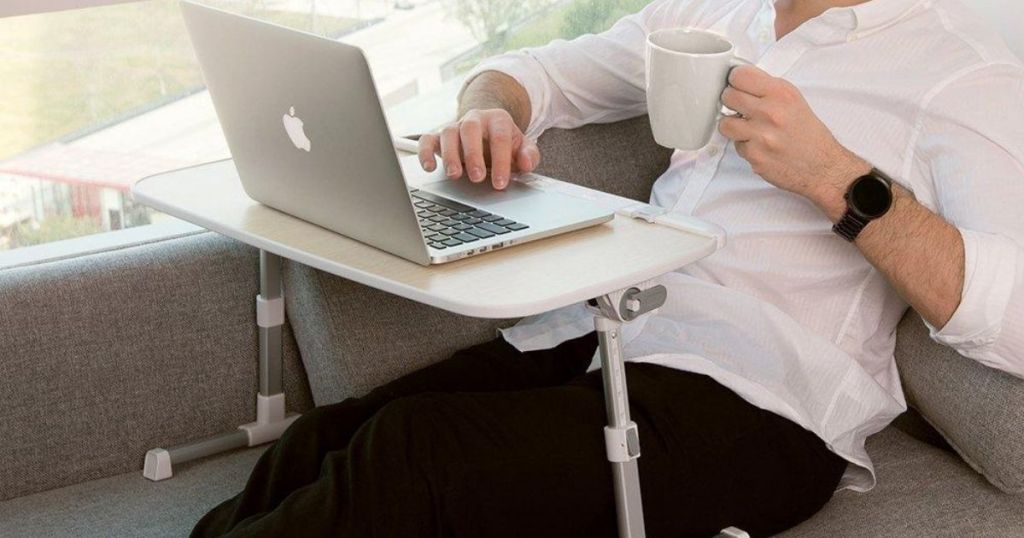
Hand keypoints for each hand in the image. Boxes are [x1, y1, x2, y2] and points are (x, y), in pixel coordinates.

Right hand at [418, 109, 540, 189]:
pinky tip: (430, 168)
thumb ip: (529, 155)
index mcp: (498, 119)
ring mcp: (455, 127)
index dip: (501, 160)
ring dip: (450, 155)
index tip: (500, 183)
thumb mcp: (522, 147)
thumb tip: (526, 162)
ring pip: (448, 133)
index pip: (500, 137)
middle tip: (477, 177)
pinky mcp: (438, 137)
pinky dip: (425, 152)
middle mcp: (475, 119)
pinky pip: (427, 140)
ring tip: (454, 175)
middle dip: (473, 154)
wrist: (487, 131)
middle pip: (471, 129)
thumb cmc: (504, 144)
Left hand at [719, 66, 870, 218]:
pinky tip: (760, 146)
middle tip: (740, 108)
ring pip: (725, 124)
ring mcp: (761, 136)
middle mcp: (771, 112)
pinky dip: (745, 146)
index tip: (737, 86)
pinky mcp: (755, 156)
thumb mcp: (794, 100)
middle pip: (728, 97)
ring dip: (733, 127)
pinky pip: (736, 146)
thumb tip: (739, 81)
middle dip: (731, 102)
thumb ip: (767, 89)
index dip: (735, 81)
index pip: (740, 76)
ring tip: (748, 129)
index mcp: (781, 93)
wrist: (822, 166)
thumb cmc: (808, 133)